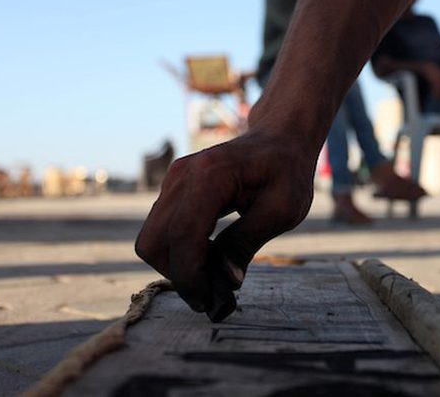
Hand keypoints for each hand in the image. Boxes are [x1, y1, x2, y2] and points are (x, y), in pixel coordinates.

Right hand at [135, 131, 314, 320]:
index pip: (183, 235)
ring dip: (177, 265)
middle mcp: (183, 176)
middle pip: (155, 241)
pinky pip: (162, 229)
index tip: (208, 302)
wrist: (279, 138)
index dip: (190, 276)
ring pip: (153, 238)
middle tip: (212, 294)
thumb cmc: (287, 171)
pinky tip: (209, 256)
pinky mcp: (174, 188)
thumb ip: (248, 242)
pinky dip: (179, 250)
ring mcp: (174, 180)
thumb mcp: (282, 209)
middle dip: (178, 274)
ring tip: (213, 276)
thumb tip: (226, 281)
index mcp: (211, 176)